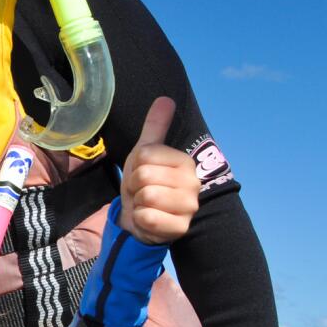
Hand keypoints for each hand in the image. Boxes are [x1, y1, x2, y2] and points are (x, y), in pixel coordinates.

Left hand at [117, 97, 198, 244]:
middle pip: (143, 175)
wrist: (141, 218)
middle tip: (142, 191)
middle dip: (134, 185)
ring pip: (146, 196)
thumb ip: (155, 127)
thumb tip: (166, 99)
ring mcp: (190, 207)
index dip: (135, 166)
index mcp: (185, 162)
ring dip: (138, 203)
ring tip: (146, 204)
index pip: (144, 155)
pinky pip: (147, 217)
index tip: (141, 174)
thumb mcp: (145, 153)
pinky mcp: (181, 228)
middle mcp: (193, 183)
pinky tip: (149, 220)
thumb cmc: (144, 183)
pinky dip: (141, 219)